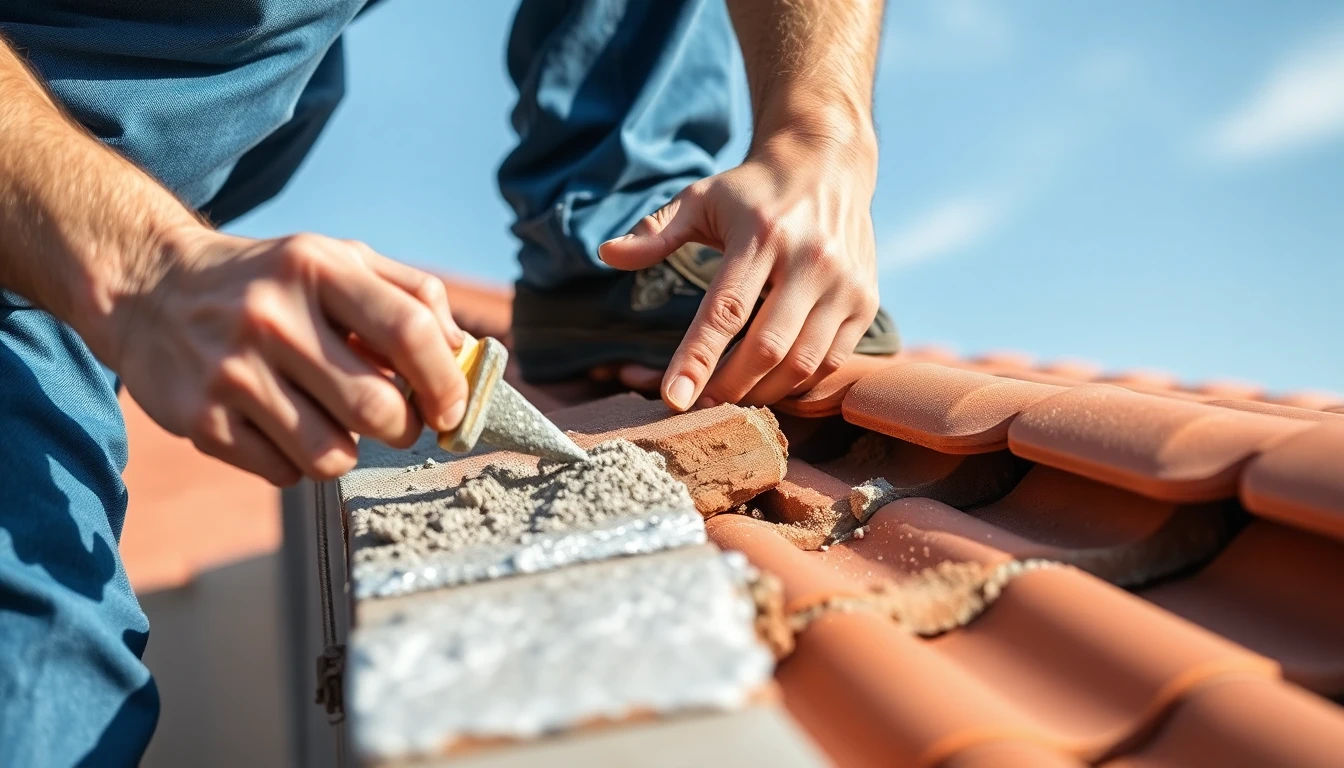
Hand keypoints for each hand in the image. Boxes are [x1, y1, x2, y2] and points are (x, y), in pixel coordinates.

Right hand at [104, 229, 467, 485]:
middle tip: (396, 421)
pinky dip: (296, 462)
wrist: (150, 288)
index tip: (451, 409)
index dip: (446, 383)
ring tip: (333, 421)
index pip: (409, 332)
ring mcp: (231, 372)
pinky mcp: (199, 420)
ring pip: (332, 456)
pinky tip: (280, 425)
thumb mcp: (337, 260)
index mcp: (317, 267)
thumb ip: (412, 295)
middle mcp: (271, 317)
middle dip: (403, 428)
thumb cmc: (272, 282)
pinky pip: (283, 473)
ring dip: (349, 451)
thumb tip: (464, 354)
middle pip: (377, 409)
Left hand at [598, 133, 879, 409]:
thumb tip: (607, 254)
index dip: (698, 359)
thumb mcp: (701, 198)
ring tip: (730, 396)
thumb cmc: (754, 190)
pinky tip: (768, 382)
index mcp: (763, 233)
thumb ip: (656, 231)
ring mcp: (845, 283)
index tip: (673, 398)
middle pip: (766, 347)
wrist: (828, 164)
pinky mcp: (866, 301)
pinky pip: (830, 361)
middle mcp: (810, 259)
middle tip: (698, 404)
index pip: (725, 310)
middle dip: (728, 386)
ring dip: (761, 392)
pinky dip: (796, 382)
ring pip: (802, 362)